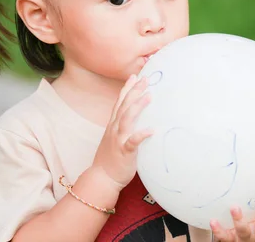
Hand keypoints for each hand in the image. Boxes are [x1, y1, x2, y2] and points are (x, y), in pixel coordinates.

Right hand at [92, 74, 152, 190]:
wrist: (102, 178)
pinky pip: (133, 142)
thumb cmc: (111, 158)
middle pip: (124, 105)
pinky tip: (152, 130)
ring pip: (127, 119)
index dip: (126, 88)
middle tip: (146, 79)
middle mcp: (114, 129)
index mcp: (113, 125)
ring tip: (149, 96)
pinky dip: (141, 135)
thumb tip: (133, 117)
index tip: (134, 76)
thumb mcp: (115, 137)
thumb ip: (123, 126)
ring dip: (138, 106)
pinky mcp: (124, 151)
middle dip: (134, 91)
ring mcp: (118, 139)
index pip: (119, 102)